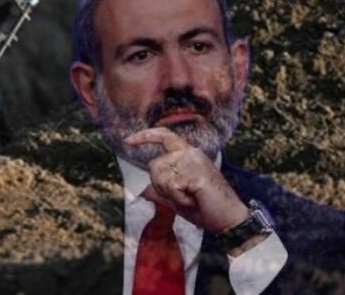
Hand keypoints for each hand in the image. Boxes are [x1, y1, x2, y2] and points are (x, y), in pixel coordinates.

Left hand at [125, 127, 248, 232]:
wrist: (229, 220)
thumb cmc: (204, 208)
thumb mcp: (176, 199)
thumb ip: (160, 191)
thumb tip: (141, 190)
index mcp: (188, 154)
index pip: (164, 136)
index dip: (145, 136)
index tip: (128, 141)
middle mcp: (190, 153)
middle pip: (154, 166)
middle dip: (160, 186)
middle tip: (182, 196)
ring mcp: (194, 161)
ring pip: (160, 176)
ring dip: (171, 194)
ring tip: (191, 197)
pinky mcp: (196, 173)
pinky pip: (171, 187)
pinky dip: (178, 199)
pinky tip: (194, 200)